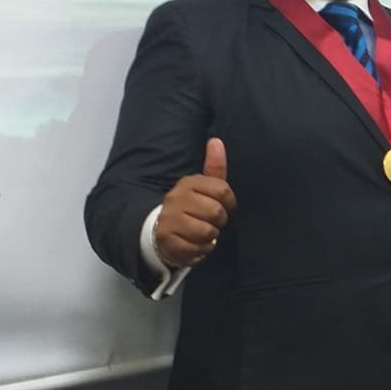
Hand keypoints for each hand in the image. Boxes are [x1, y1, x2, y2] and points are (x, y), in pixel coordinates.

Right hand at [154, 138, 236, 267]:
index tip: (223, 206)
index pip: (223, 190)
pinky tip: (194, 243)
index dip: (229, 202)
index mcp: (188, 183)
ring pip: (208, 231)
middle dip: (219, 221)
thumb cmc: (191, 206)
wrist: (161, 230)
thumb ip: (214, 166)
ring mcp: (169, 219)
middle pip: (217, 212)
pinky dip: (201, 249)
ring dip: (210, 236)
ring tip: (201, 233)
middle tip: (210, 221)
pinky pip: (198, 248)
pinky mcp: (167, 240)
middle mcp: (176, 198)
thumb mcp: (204, 186)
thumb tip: (216, 140)